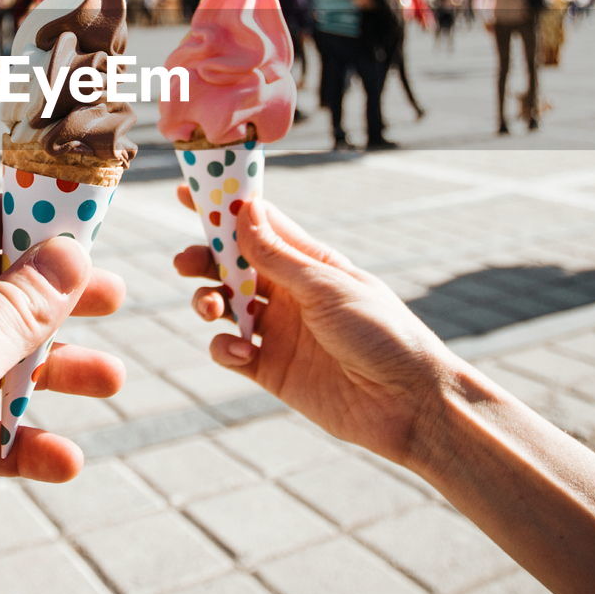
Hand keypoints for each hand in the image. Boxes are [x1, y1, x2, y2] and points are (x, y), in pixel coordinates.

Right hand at [175, 194, 454, 464]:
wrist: (409, 402)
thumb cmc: (382, 332)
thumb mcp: (326, 286)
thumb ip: (277, 256)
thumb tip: (243, 211)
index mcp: (308, 262)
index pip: (259, 225)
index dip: (224, 208)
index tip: (186, 191)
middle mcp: (290, 292)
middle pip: (232, 266)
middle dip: (204, 260)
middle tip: (185, 263)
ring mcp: (280, 332)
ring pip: (225, 306)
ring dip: (207, 301)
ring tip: (208, 308)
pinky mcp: (273, 370)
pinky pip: (232, 353)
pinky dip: (224, 349)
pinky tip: (240, 352)